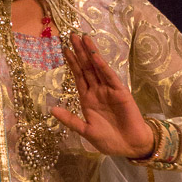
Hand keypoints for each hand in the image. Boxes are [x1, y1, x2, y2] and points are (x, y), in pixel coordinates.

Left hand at [52, 33, 154, 158]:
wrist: (129, 146)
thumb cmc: (109, 140)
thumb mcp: (85, 130)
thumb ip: (70, 120)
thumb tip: (52, 110)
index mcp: (87, 99)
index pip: (78, 76)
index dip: (72, 63)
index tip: (64, 49)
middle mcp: (97, 91)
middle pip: (86, 67)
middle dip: (79, 52)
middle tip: (72, 35)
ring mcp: (109, 90)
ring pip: (97, 68)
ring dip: (90, 53)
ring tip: (84, 38)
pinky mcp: (120, 92)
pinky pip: (110, 77)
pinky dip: (103, 67)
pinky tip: (95, 57)